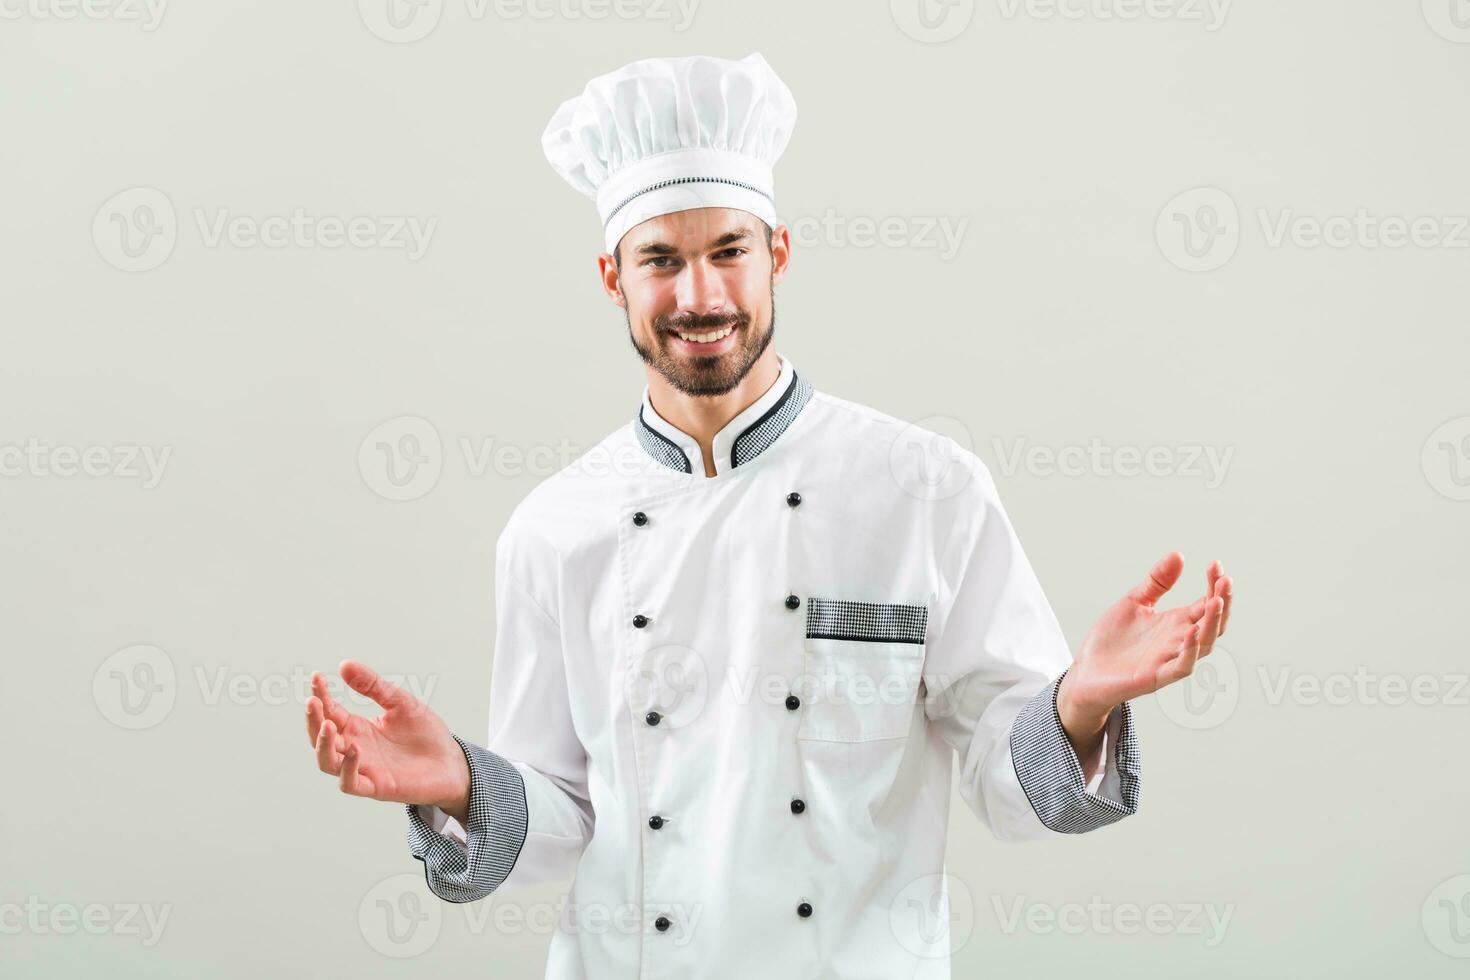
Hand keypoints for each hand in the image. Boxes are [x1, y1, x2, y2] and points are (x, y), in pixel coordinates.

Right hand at [304, 660, 470, 822]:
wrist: (451, 762)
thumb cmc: (426, 734)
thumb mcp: (400, 702)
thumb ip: (373, 686)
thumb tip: (345, 665)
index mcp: (358, 727)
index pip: (330, 711)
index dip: (321, 695)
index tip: (316, 677)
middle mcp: (354, 747)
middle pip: (320, 737)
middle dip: (313, 719)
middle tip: (313, 701)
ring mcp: (364, 768)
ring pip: (327, 762)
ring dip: (322, 745)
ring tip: (328, 725)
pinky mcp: (376, 786)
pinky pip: (350, 783)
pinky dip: (347, 769)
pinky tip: (354, 750)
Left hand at [1058, 552, 1232, 733]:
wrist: (1086, 672)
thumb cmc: (1112, 640)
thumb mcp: (1134, 602)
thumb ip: (1157, 582)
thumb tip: (1178, 554)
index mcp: (1176, 623)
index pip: (1206, 604)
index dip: (1214, 585)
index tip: (1215, 564)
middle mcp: (1178, 641)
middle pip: (1213, 623)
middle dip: (1222, 602)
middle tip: (1225, 580)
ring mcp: (1169, 659)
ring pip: (1203, 644)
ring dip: (1212, 623)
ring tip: (1216, 600)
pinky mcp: (1156, 676)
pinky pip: (1181, 666)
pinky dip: (1190, 650)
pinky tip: (1191, 631)